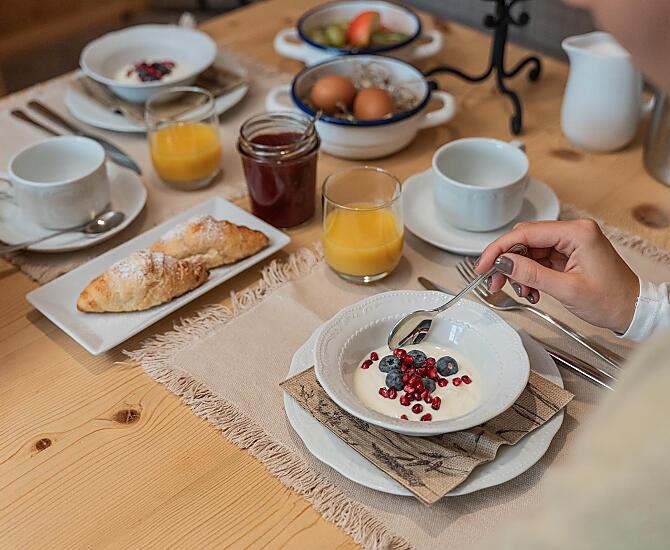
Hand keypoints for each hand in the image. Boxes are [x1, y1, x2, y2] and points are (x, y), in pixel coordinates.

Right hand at [475, 219, 638, 333]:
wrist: (633, 310)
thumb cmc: (612, 300)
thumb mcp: (566, 289)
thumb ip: (531, 274)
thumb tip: (503, 262)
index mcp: (577, 233)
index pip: (525, 233)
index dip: (499, 249)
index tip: (484, 265)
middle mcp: (573, 232)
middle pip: (524, 240)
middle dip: (507, 262)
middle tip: (495, 281)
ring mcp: (570, 243)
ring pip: (529, 251)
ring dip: (518, 272)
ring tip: (521, 292)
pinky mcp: (568, 254)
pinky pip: (538, 260)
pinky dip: (530, 275)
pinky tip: (531, 290)